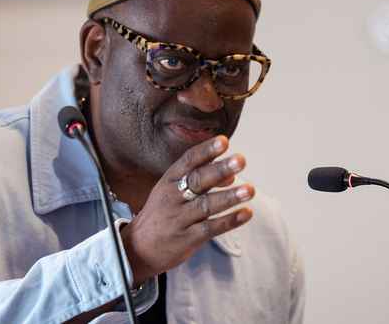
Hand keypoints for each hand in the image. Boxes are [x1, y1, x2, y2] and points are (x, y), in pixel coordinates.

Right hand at [119, 135, 253, 285]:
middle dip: (220, 169)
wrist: (137, 247)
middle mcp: (173, 197)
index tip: (224, 141)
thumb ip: (202, 179)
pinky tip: (246, 213)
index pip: (188, 161)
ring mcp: (179, 219)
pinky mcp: (186, 239)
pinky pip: (211, 229)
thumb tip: (233, 174)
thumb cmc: (162, 212)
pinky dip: (229, 221)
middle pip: (198, 181)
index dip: (206, 150)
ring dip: (230, 197)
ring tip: (250, 189)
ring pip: (207, 205)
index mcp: (169, 180)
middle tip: (241, 160)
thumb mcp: (173, 190)